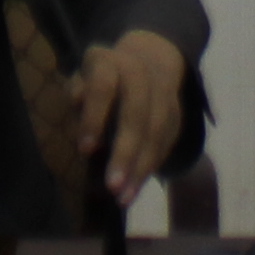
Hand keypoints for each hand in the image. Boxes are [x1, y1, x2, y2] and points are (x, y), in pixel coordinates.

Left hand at [72, 27, 190, 205]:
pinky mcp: (176, 110)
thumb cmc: (100, 79)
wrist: (147, 58)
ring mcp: (163, 90)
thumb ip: (78, 96)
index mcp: (109, 61)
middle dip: (126, 150)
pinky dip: (151, 166)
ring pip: (157, 128)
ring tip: (124, 197)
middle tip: (112, 185)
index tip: (84, 150)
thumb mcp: (81, 81)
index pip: (103, 85)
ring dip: (141, 166)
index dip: (95, 116)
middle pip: (137, 110)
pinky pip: (167, 141)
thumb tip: (80, 111)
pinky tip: (135, 188)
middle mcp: (140, 71)